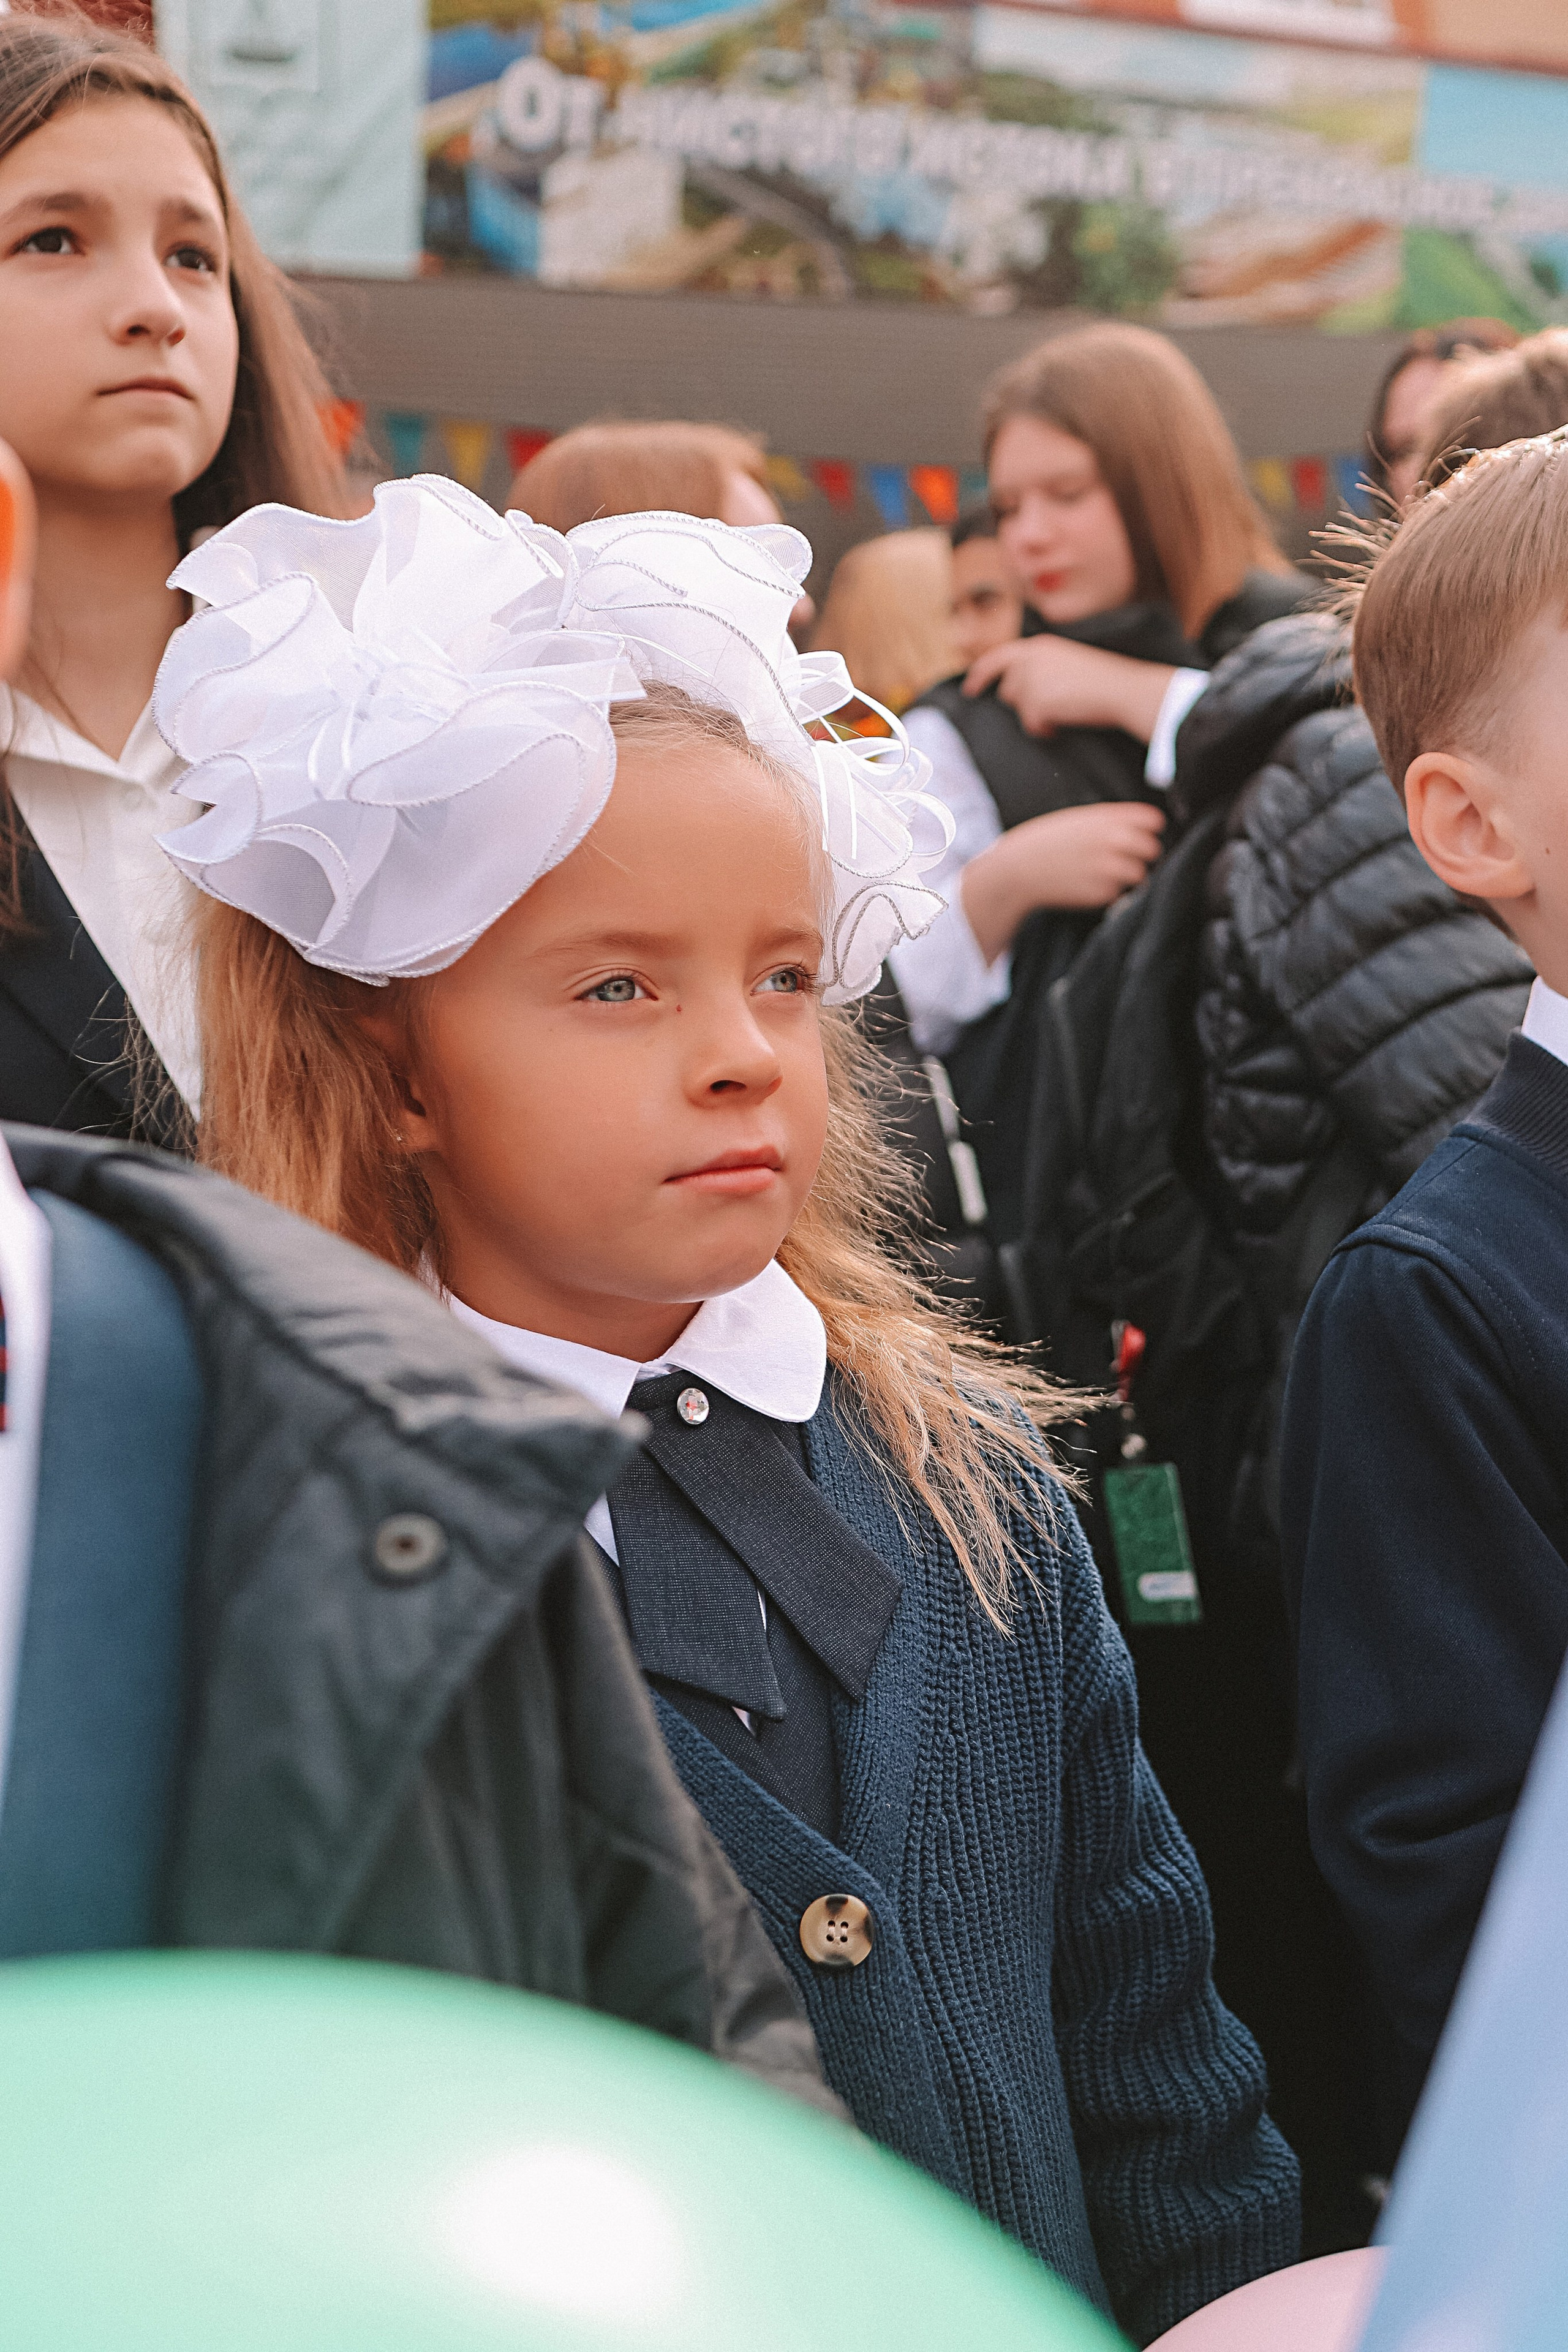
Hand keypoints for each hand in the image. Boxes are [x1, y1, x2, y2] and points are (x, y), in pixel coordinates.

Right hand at [960, 800, 1166, 961]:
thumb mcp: (1081, 819)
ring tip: (1100, 871)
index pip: (1154, 821)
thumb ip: (1115, 820)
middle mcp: (1114, 841)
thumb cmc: (1049, 840)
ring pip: (1140, 874)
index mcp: (1109, 818)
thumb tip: (1152, 827)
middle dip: (1141, 854)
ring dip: (1127, 875)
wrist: (1019, 868)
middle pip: (1152, 849)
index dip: (1148, 829)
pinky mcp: (1103, 893)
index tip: (1138, 834)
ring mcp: (1110, 868)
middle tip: (1121, 857)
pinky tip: (1085, 883)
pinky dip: (1108, 890)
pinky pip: (1118, 892)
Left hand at [963, 635, 1175, 743]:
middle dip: (1023, 702)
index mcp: (1038, 646)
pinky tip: (1066, 720)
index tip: (969, 689)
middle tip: (1046, 710)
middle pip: (1008, 690)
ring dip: (1038, 714)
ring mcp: (1030, 679)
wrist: (1122, 690)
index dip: (979, 675)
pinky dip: (1046, 729)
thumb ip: (1041, 669)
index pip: (997, 658)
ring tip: (1067, 709)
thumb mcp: (1068, 663)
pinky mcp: (1035, 701)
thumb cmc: (1103, 680)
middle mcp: (1029, 658)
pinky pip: (1031, 725)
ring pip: (1019, 708)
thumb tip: (1017, 689)